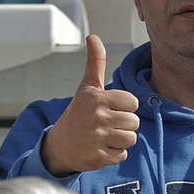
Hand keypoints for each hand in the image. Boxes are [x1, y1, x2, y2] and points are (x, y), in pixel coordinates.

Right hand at [39, 34, 140, 174]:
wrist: (59, 146)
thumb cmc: (78, 114)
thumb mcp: (86, 88)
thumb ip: (95, 63)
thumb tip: (93, 36)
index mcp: (97, 98)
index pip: (133, 103)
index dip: (124, 108)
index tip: (109, 110)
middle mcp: (97, 117)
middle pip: (134, 123)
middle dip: (124, 125)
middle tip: (105, 125)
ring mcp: (97, 138)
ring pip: (131, 139)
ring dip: (121, 141)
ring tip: (105, 137)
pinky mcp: (98, 157)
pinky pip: (122, 156)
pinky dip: (114, 155)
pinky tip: (100, 149)